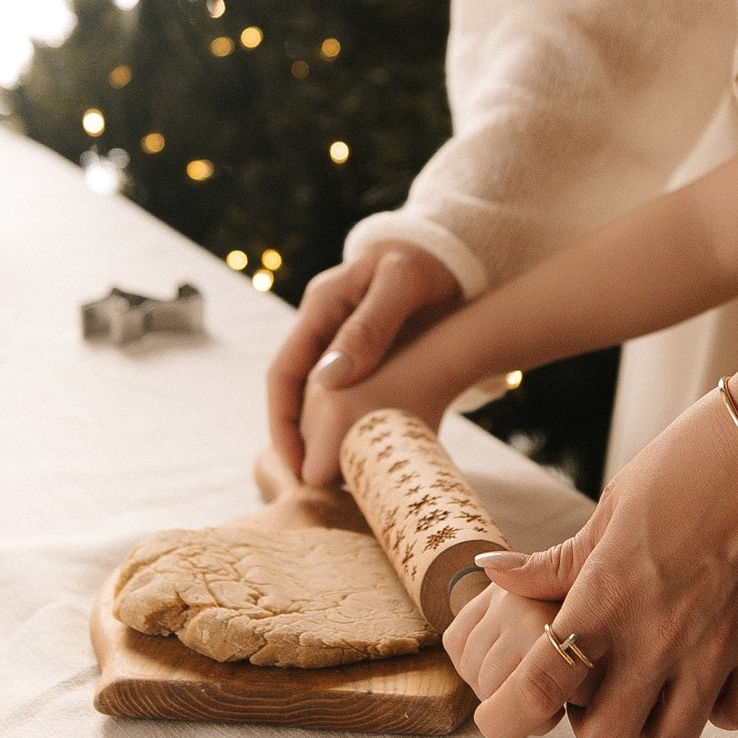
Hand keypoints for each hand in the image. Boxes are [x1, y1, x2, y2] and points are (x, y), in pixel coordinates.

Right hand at [267, 241, 462, 483]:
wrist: (454, 252)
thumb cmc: (428, 261)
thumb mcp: (401, 285)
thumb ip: (369, 327)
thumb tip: (328, 379)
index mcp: (321, 305)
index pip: (282, 372)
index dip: (282, 421)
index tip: (294, 463)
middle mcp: (323, 324)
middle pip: (294, 391)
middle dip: (297, 438)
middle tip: (311, 484)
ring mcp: (342, 339)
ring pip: (318, 398)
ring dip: (321, 436)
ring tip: (334, 479)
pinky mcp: (365, 352)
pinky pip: (346, 395)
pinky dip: (348, 424)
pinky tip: (362, 452)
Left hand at [470, 312, 737, 737]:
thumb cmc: (691, 461)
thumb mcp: (613, 507)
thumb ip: (557, 562)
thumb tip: (492, 574)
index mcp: (606, 594)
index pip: (540, 687)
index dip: (510, 717)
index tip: (510, 715)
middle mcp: (658, 633)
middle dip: (592, 725)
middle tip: (600, 690)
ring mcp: (718, 647)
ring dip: (656, 721)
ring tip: (656, 683)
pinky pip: (737, 717)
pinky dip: (719, 707)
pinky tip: (711, 672)